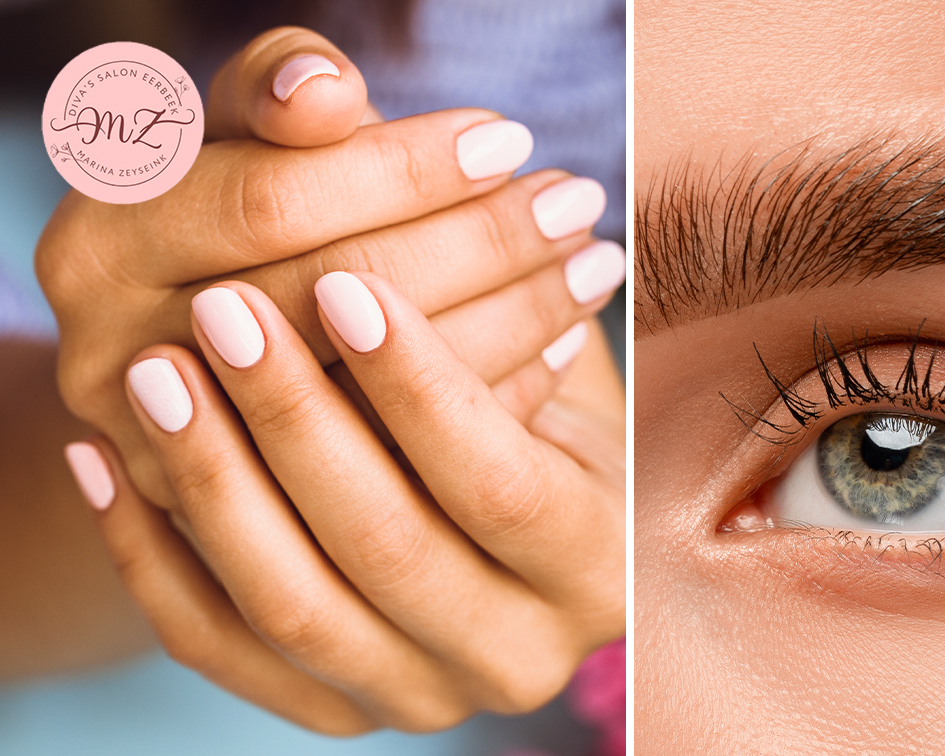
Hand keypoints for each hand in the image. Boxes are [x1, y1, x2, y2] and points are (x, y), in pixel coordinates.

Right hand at [37, 27, 618, 510]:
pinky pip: (398, 471)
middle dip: (477, 242)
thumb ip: (273, 96)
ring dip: (507, 320)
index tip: (510, 141)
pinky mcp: (260, 528)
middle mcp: (116, 364)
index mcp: (97, 246)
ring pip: (376, 397)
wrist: (199, 348)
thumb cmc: (238, 217)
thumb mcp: (239, 142)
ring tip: (588, 267)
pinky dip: (489, 402)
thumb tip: (325, 91)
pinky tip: (558, 348)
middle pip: (333, 297)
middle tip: (577, 204)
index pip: (272, 202)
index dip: (401, 170)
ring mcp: (182, 463)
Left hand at [70, 273, 623, 732]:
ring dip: (215, 481)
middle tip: (224, 310)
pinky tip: (100, 460)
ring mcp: (420, 692)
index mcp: (598, 565)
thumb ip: (501, 269)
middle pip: (389, 548)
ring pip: (293, 605)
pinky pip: (217, 648)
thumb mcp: (549, 342)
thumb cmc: (528, 401)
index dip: (421, 386)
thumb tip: (421, 157)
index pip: (502, 484)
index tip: (343, 279)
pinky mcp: (331, 704)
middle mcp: (518, 653)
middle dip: (298, 422)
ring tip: (160, 372)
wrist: (481, 508)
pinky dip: (149, 558)